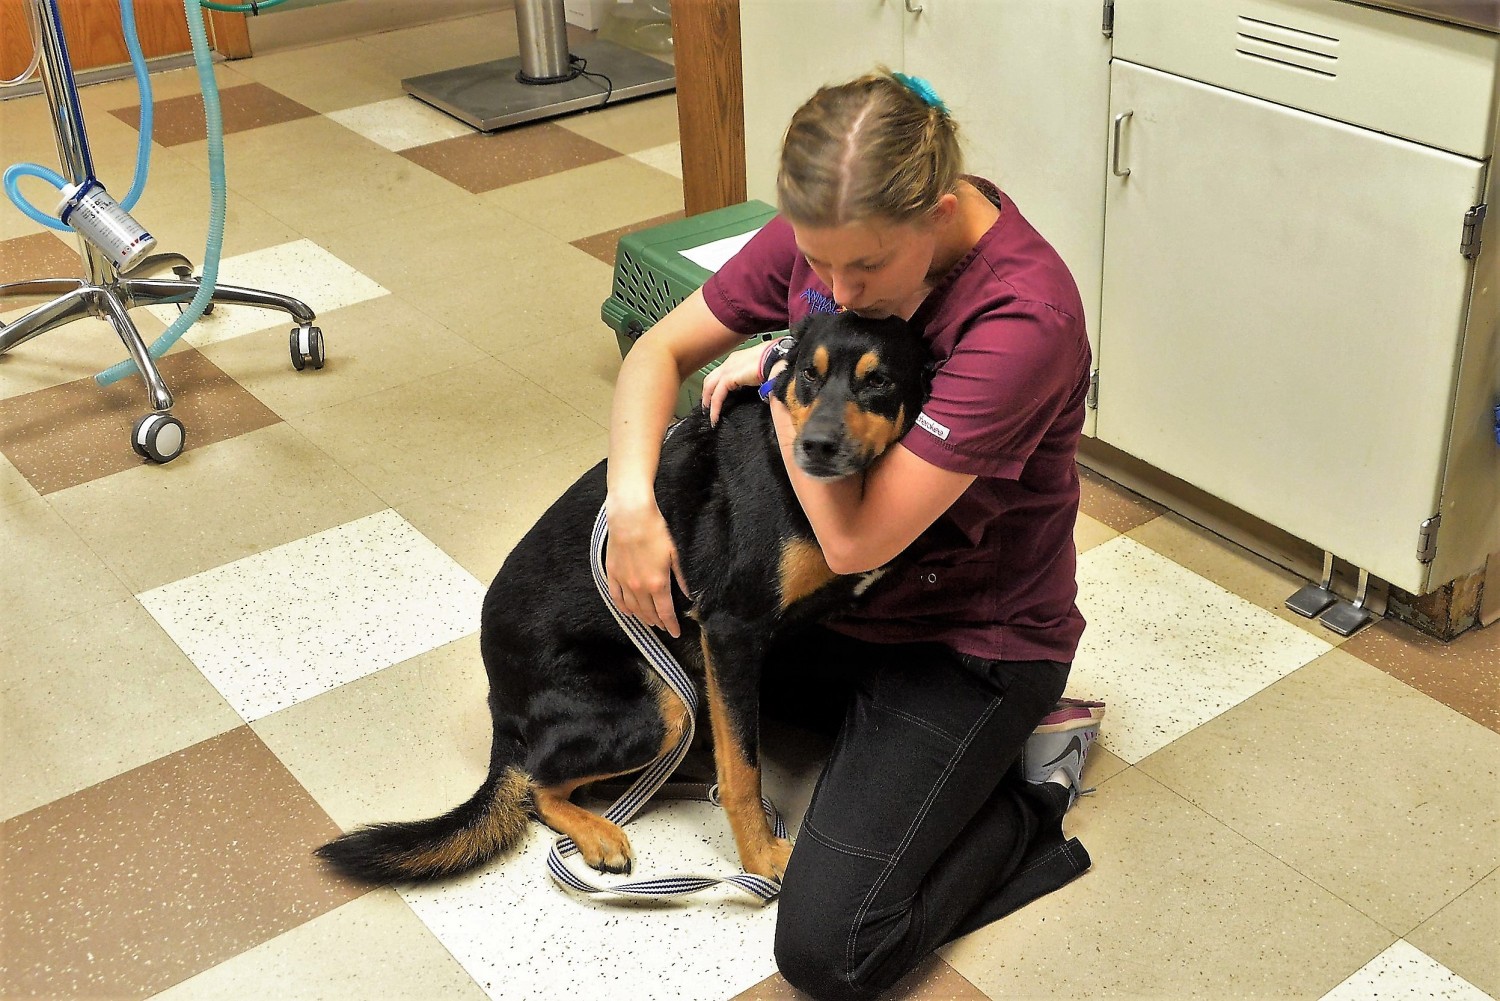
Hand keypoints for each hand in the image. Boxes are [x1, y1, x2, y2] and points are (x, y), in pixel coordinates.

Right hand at [604, 495, 688, 636]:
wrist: (630, 517)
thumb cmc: (656, 531)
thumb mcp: (675, 554)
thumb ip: (681, 577)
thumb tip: (689, 595)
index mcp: (658, 584)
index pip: (666, 612)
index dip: (671, 625)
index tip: (676, 633)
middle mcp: (639, 588)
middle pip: (649, 613)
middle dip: (658, 622)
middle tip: (663, 626)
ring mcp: (624, 582)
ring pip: (633, 608)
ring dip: (642, 617)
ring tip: (649, 621)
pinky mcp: (612, 574)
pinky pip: (616, 597)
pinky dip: (623, 607)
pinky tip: (628, 612)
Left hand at [701, 341, 774, 424]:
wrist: (778, 357)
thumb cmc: (776, 361)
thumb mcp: (763, 371)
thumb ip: (756, 379)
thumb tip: (762, 390)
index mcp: (738, 359)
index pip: (722, 372)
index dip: (717, 386)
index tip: (718, 397)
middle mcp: (730, 362)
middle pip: (711, 379)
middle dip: (707, 393)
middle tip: (707, 407)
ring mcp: (728, 368)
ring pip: (710, 387)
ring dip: (708, 401)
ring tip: (710, 415)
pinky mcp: (729, 377)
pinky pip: (717, 395)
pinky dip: (715, 407)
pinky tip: (715, 417)